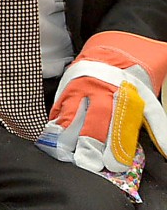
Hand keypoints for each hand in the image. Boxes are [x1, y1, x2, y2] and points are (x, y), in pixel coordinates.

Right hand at [37, 31, 166, 174]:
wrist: (114, 45)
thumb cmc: (136, 74)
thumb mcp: (151, 96)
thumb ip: (157, 123)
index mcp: (125, 93)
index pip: (121, 125)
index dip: (116, 146)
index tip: (113, 165)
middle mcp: (101, 90)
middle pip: (94, 121)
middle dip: (90, 144)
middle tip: (87, 163)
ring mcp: (81, 87)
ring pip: (72, 114)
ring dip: (68, 136)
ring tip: (64, 154)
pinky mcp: (67, 85)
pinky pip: (59, 105)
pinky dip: (56, 122)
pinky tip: (53, 136)